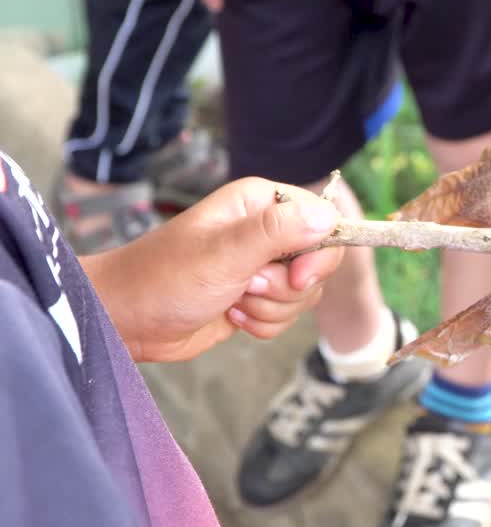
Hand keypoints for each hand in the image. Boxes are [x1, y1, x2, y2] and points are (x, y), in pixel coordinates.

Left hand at [82, 178, 343, 362]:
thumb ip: (277, 232)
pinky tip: (230, 314)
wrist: (126, 320)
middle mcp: (268, 230)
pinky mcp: (257, 297)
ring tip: (231, 300)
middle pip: (318, 263)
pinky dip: (262, 323)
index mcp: (262, 203)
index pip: (324, 221)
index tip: (297, 276)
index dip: (319, 254)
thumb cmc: (164, 278)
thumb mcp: (224, 253)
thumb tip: (328, 217)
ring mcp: (262, 265)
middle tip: (247, 286)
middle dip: (287, 287)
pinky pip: (287, 315)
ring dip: (271, 308)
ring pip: (303, 294)